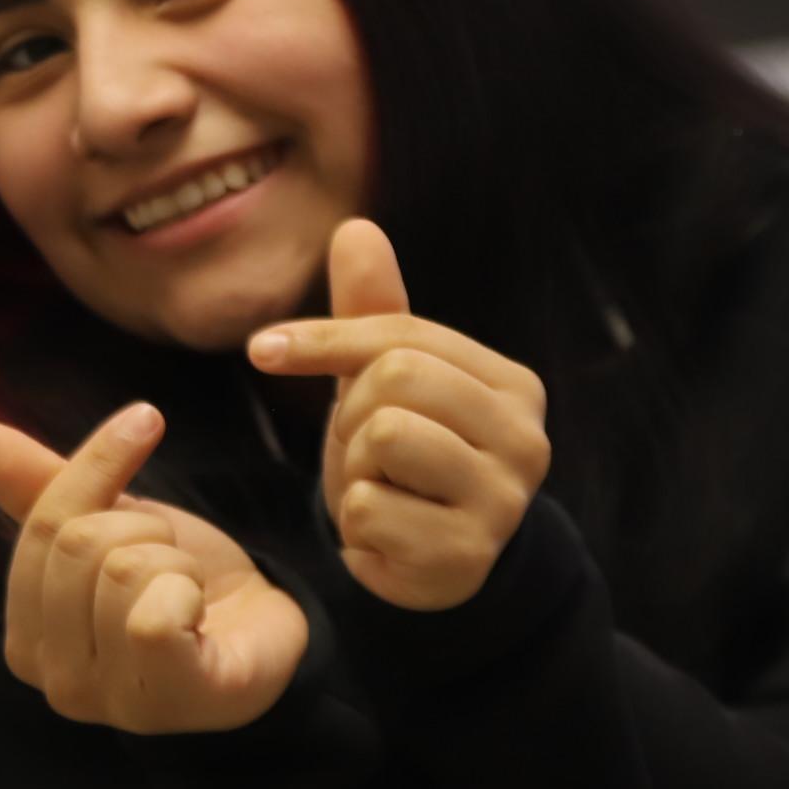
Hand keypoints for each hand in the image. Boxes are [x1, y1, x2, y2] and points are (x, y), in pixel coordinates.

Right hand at [0, 403, 306, 734]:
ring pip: (124, 572)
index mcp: (26, 639)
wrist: (267, 630)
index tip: (145, 421)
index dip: (96, 466)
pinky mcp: (167, 700)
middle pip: (80, 546)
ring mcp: (108, 699)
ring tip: (189, 591)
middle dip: (146, 528)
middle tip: (174, 559)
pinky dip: (190, 592)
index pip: (41, 527)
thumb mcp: (112, 524)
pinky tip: (201, 615)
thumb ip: (41, 488)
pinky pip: (153, 620)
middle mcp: (55, 680)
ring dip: (176, 561)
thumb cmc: (179, 584)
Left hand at [247, 219, 552, 612]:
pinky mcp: (466, 556)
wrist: (427, 561)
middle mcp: (526, 439)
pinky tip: (385, 535)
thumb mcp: (385, 383)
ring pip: (384, 437)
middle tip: (365, 450)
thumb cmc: (406, 457)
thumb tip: (355, 227)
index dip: (323, 338)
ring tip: (381, 488)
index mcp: (514, 385)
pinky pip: (369, 510)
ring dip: (355, 468)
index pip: (404, 336)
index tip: (261, 350)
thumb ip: (372, 311)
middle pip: (395, 377)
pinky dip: (356, 524)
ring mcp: (503, 502)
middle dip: (352, 412)